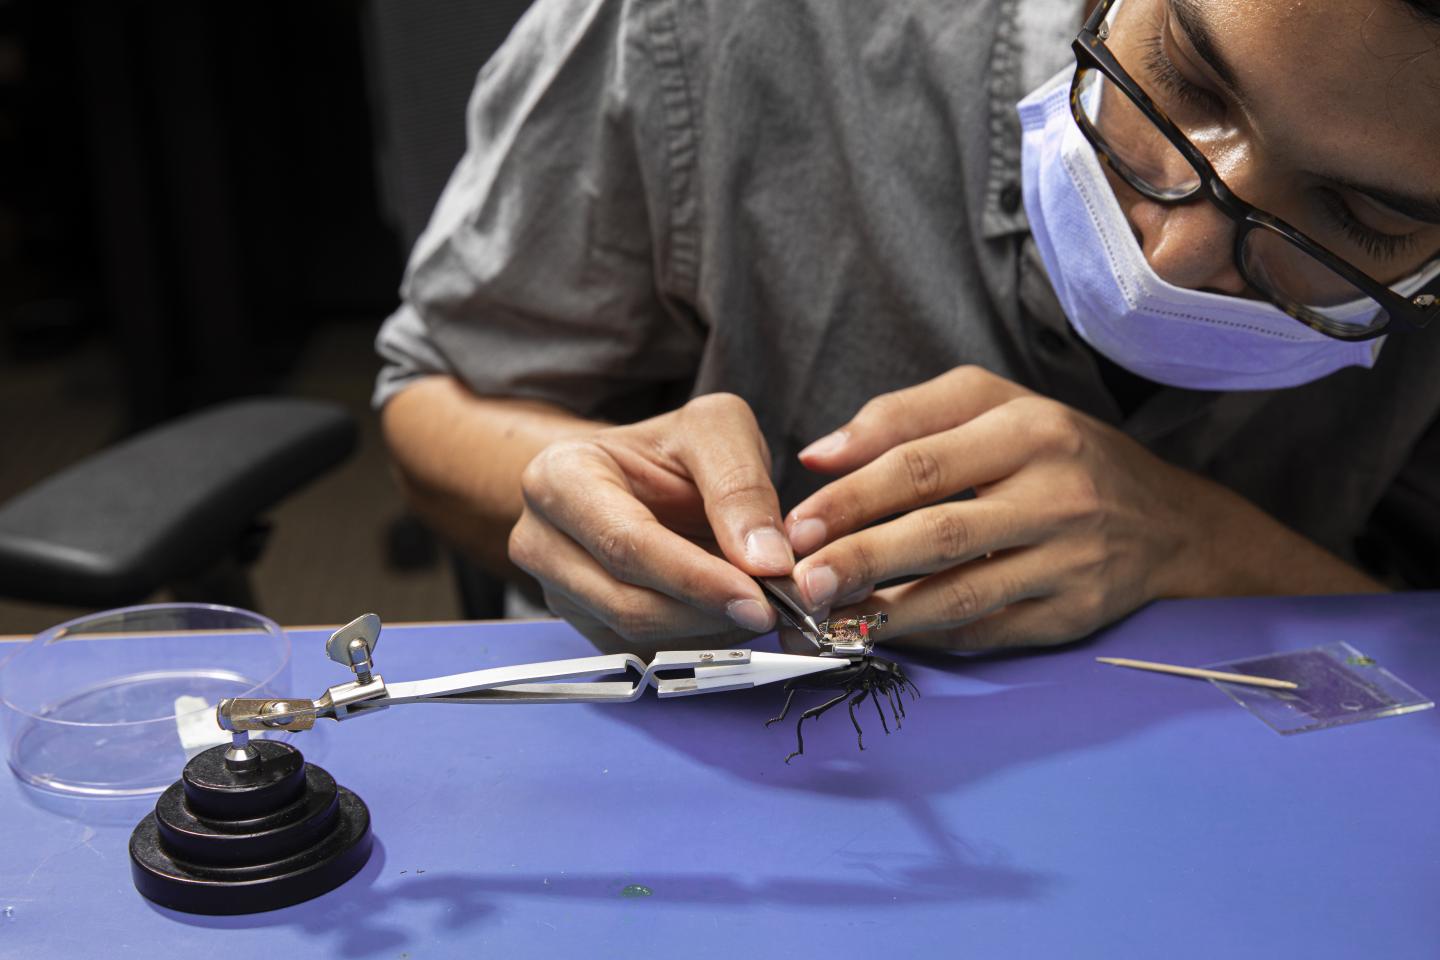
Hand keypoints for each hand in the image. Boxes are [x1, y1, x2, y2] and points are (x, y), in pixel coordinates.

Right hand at [509, 393, 792, 651]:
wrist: (639, 474)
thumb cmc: (669, 450)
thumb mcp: (715, 431)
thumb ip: (740, 486)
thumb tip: (764, 560)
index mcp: (559, 478)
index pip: (626, 544)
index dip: (695, 578)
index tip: (758, 595)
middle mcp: (543, 540)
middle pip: (627, 602)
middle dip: (710, 613)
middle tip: (777, 608)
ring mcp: (558, 591)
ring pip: (638, 636)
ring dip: (711, 632)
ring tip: (762, 604)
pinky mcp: (586, 626)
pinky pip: (646, 652)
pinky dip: (700, 643)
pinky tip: (731, 615)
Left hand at [782, 366, 1239, 650]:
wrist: (1169, 523)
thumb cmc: (1060, 454)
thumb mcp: (995, 405)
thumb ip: (903, 417)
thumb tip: (818, 455)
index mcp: (1027, 431)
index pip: (921, 464)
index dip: (851, 498)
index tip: (796, 525)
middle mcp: (1055, 495)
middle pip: (940, 532)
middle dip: (861, 559)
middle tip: (801, 580)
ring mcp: (1069, 561)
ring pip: (963, 594)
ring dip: (887, 612)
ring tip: (830, 617)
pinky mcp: (1075, 614)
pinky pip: (988, 631)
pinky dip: (931, 636)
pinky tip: (885, 633)